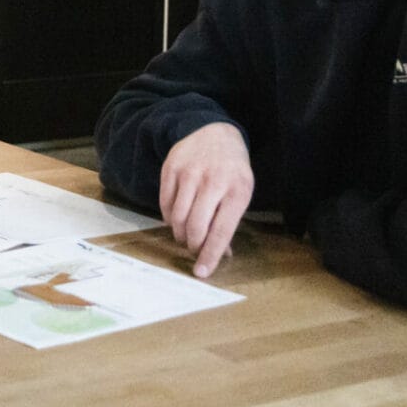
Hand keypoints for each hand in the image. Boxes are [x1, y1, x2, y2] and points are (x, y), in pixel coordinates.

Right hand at [158, 122, 253, 277]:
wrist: (214, 133)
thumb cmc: (232, 170)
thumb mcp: (241, 193)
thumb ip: (230, 222)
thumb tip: (222, 254)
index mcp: (237, 190)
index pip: (221, 231)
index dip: (210, 255)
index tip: (202, 273)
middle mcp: (212, 181)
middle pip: (196, 226)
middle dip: (193, 245)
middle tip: (195, 249)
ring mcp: (189, 173)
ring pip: (178, 218)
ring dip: (180, 234)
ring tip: (186, 235)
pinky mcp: (171, 168)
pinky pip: (165, 204)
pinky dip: (170, 218)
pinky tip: (177, 219)